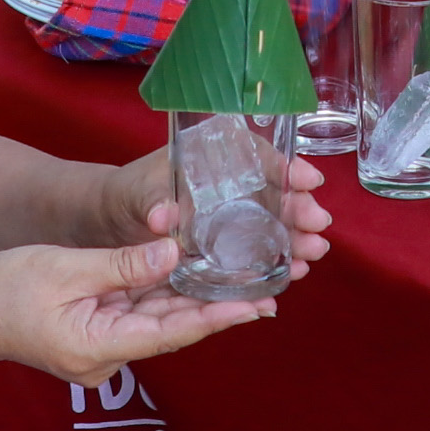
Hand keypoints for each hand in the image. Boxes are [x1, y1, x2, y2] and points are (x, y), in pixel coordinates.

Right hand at [0, 231, 263, 379]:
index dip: (218, 317)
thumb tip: (174, 253)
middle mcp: (106, 356)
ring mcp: (101, 350)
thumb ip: (123, 264)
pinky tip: (198, 279)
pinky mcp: (95, 335)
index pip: (172, 332)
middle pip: (173, 329)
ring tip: (248, 284)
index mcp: (98, 346)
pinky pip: (139, 316)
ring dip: (198, 303)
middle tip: (271, 290)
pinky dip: (168, 298)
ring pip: (159, 322)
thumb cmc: (1, 288)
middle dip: (220, 309)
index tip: (258, 305)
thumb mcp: (65, 268)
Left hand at [99, 142, 337, 259]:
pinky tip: (291, 273)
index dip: (287, 168)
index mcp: (212, 161)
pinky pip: (256, 250)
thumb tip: (161, 217)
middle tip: (319, 226)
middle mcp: (228, 187)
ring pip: (272, 224)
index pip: (257, 157)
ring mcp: (228, 216)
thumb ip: (150, 203)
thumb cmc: (125, 196)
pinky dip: (275, 261)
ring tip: (312, 255)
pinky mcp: (223, 244)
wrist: (111, 223)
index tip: (310, 181)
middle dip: (300, 209)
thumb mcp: (136, 194)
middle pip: (273, 193)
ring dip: (295, 238)